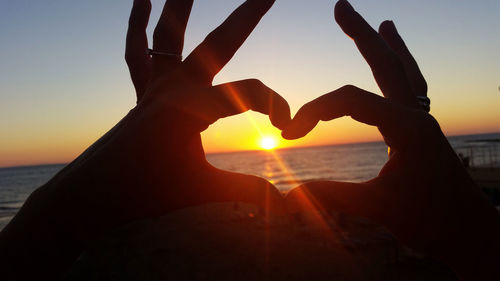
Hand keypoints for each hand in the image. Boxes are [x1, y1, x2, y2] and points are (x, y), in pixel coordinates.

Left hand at [0, 0, 289, 278]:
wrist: (93, 195)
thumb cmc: (144, 194)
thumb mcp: (201, 191)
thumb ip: (245, 189)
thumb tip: (282, 200)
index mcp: (191, 109)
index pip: (250, 93)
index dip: (276, 106)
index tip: (288, 128)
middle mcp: (173, 88)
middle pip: (217, 43)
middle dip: (246, 16)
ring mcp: (154, 85)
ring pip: (168, 33)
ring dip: (181, 3)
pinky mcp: (142, 91)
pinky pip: (138, 51)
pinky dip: (138, 24)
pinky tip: (141, 0)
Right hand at [283, 1, 499, 278]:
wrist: (468, 231)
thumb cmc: (430, 222)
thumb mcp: (380, 209)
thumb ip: (335, 197)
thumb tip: (291, 192)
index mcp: (408, 128)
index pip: (351, 101)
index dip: (314, 111)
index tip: (289, 133)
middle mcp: (419, 115)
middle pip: (386, 64)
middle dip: (360, 35)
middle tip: (341, 6)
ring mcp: (424, 119)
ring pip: (404, 72)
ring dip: (389, 46)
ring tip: (383, 22)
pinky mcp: (424, 128)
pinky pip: (413, 87)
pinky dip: (404, 67)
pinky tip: (400, 59)